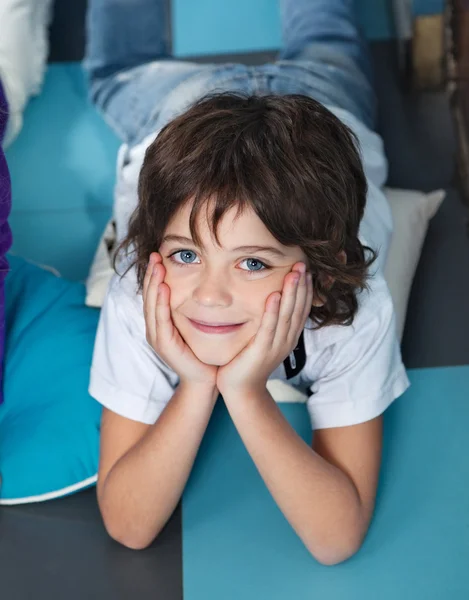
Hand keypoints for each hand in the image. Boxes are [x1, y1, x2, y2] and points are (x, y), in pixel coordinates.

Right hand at [143, 253, 217, 388]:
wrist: (204, 379)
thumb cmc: (202, 352)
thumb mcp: (194, 325)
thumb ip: (190, 308)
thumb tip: (198, 285)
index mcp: (160, 323)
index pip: (154, 294)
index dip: (154, 275)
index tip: (158, 255)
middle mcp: (154, 328)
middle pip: (149, 296)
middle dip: (151, 274)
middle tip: (154, 254)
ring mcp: (157, 337)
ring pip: (152, 305)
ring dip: (153, 284)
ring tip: (157, 266)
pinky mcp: (164, 344)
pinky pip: (160, 319)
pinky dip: (160, 302)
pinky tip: (163, 288)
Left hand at [216, 263, 312, 396]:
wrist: (241, 390)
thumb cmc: (248, 362)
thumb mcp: (264, 339)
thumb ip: (270, 322)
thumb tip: (272, 300)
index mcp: (288, 337)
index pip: (301, 309)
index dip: (305, 289)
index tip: (307, 270)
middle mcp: (286, 340)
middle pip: (298, 308)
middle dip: (301, 285)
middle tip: (303, 264)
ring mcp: (275, 346)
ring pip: (287, 315)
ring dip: (291, 293)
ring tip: (293, 274)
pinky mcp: (261, 350)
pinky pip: (268, 328)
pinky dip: (272, 311)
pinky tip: (274, 296)